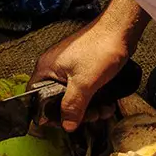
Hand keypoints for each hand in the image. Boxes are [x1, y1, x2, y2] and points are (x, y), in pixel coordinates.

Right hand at [33, 15, 131, 132]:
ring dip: (89, 107)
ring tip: (104, 109)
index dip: (47, 113)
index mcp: (46, 69)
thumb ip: (72, 106)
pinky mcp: (83, 68)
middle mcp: (54, 69)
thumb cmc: (99, 50)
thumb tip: (66, 126)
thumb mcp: (84, 83)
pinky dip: (94, 98)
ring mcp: (69, 68)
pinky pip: (83, 89)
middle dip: (76, 112)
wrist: (120, 29)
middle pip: (56, 100)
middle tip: (92, 116)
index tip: (64, 123)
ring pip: (73, 96)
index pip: (35, 97)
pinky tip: (107, 103)